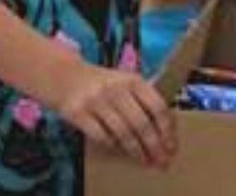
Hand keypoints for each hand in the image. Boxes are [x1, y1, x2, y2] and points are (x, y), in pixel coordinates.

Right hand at [45, 63, 176, 167]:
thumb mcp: (125, 82)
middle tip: (161, 160)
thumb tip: (165, 129)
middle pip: (141, 123)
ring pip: (122, 132)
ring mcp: (96, 101)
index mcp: (133, 80)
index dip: (166, 129)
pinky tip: (117, 148)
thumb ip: (143, 99)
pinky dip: (111, 145)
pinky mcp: (78, 112)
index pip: (157, 106)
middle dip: (154, 145)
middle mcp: (116, 89)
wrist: (64, 76)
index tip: (171, 145)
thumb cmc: (102, 83)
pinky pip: (100, 135)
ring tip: (143, 159)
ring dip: (136, 150)